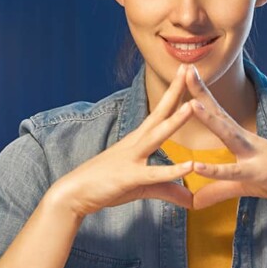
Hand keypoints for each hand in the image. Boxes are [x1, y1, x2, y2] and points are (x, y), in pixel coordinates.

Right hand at [48, 64, 195, 217]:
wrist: (74, 193)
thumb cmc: (105, 185)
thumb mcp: (141, 186)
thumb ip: (167, 190)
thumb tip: (190, 199)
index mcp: (137, 140)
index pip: (159, 112)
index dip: (174, 93)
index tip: (186, 72)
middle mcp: (135, 143)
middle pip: (159, 113)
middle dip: (175, 91)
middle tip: (189, 68)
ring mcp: (132, 158)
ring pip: (157, 136)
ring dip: (175, 121)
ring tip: (193, 106)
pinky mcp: (130, 177)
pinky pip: (154, 174)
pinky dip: (172, 171)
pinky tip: (190, 166)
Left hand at [184, 66, 266, 234]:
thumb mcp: (242, 185)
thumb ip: (217, 190)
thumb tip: (194, 200)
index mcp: (240, 139)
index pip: (216, 113)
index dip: (200, 94)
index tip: (185, 74)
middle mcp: (244, 140)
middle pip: (218, 112)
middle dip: (201, 91)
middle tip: (185, 69)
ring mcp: (252, 154)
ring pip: (226, 133)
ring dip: (208, 118)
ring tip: (190, 103)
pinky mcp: (256, 173)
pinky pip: (232, 172)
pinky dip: (214, 170)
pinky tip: (196, 166)